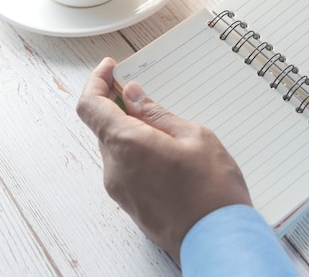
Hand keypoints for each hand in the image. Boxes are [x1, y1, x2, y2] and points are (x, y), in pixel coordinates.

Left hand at [77, 57, 251, 262]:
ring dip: (131, 131)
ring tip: (167, 130)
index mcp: (127, 144)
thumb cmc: (213, 190)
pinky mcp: (130, 205)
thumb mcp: (194, 137)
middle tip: (143, 95)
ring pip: (116, 148)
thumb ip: (156, 114)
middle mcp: (115, 168)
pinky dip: (136, 152)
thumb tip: (131, 96)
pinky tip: (166, 153)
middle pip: (103, 126)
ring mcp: (120, 190)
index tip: (110, 69)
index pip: (90, 105)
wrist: (218, 240)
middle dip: (119, 107)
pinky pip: (125, 168)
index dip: (96, 81)